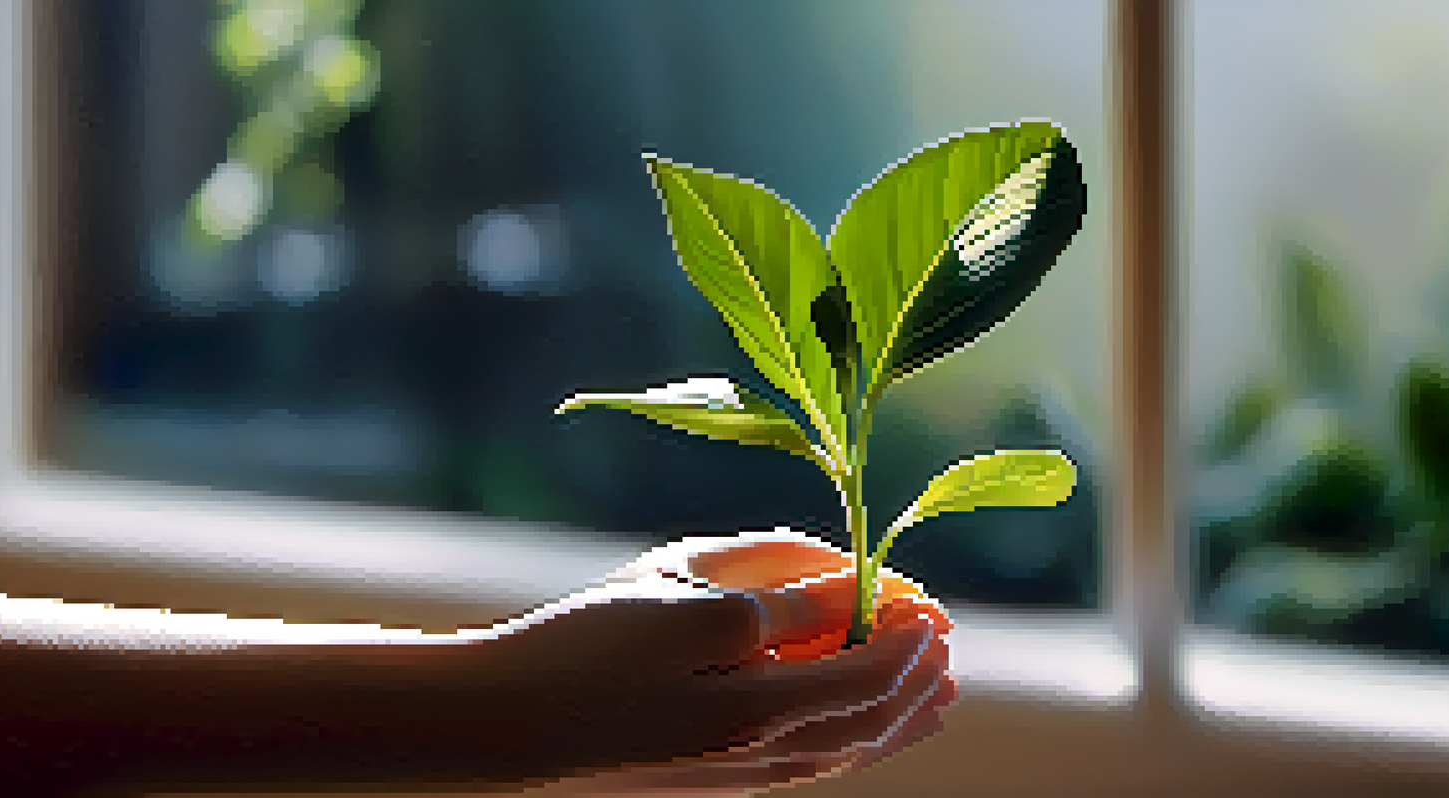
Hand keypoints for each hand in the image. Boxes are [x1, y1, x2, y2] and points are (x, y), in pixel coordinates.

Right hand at [492, 529, 956, 794]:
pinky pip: (802, 766)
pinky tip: (854, 730)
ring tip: (934, 698)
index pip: (864, 674)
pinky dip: (846, 743)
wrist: (502, 724)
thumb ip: (779, 599)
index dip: (905, 636)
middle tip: (946, 642)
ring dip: (893, 721)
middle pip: (863, 723)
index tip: (930, 603)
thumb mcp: (685, 599)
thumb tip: (854, 593)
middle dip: (913, 682)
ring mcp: (732, 776)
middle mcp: (757, 757)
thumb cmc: (586, 645)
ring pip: (838, 754)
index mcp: (757, 711)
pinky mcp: (706, 778)